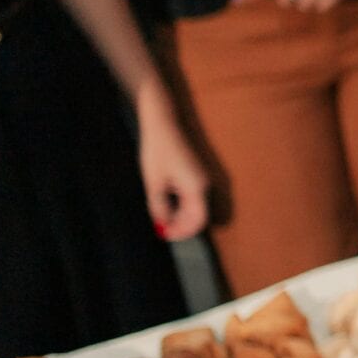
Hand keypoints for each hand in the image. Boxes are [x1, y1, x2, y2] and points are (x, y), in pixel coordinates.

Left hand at [132, 83, 209, 241]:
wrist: (163, 123)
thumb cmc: (158, 150)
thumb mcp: (154, 182)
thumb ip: (159, 206)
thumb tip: (163, 224)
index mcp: (196, 187)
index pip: (198, 221)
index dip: (183, 232)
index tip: (165, 234)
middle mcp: (204, 185)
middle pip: (198, 216)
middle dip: (180, 226)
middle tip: (160, 229)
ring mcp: (201, 179)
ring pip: (195, 207)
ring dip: (180, 216)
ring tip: (160, 217)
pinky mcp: (195, 174)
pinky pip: (192, 197)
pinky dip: (180, 205)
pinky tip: (165, 203)